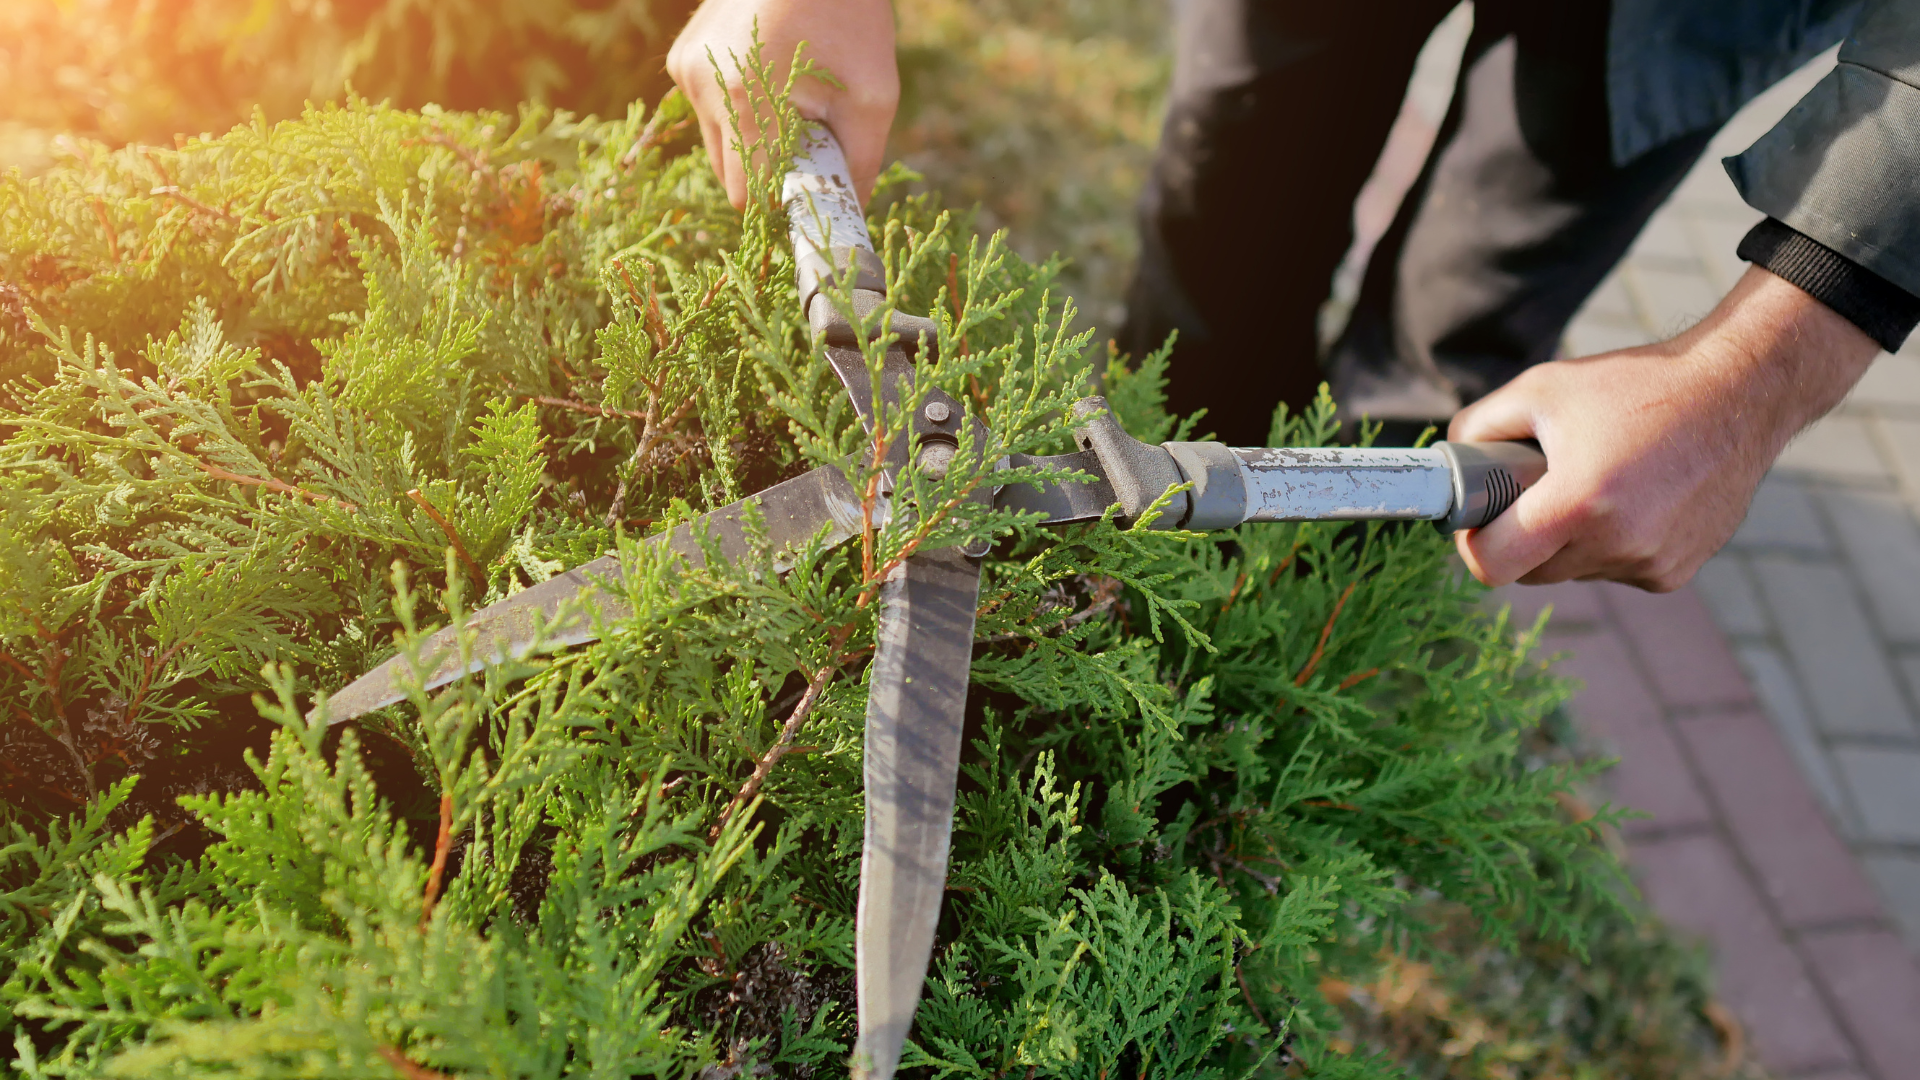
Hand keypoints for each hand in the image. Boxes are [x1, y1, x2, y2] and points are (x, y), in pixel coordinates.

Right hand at [667, 0, 898, 209]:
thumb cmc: (849, 16)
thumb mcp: (872, 95)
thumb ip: (861, 164)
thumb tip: (849, 214)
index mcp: (745, 101)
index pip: (747, 194)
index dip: (779, 204)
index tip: (808, 196)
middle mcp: (704, 87)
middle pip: (729, 175)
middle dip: (768, 174)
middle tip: (808, 146)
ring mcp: (688, 70)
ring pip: (717, 144)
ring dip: (753, 143)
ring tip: (791, 104)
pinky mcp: (683, 58)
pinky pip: (709, 110)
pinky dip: (739, 111)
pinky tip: (767, 78)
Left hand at [1449, 265, 1880, 590]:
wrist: (1740, 393)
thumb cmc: (1635, 386)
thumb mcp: (1541, 388)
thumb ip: (1478, 427)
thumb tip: (1449, 464)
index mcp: (1577, 503)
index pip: (1491, 566)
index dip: (1472, 544)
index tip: (1476, 519)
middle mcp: (1616, 545)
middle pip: (1530, 571)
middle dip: (1520, 537)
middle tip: (1533, 488)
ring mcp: (1650, 564)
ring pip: (1573, 571)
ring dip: (1567, 540)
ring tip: (1594, 482)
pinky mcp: (1675, 572)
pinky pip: (1613, 569)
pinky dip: (1608, 544)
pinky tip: (1632, 498)